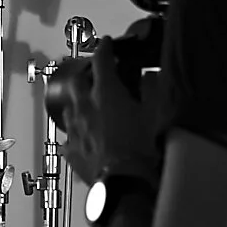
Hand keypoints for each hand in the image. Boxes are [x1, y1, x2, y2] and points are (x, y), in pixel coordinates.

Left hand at [61, 19, 164, 185]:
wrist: (125, 183)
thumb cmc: (141, 150)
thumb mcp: (155, 113)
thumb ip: (150, 89)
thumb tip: (149, 76)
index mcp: (106, 94)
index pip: (103, 61)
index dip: (106, 49)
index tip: (107, 44)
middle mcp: (84, 107)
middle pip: (78, 81)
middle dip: (86, 74)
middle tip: (96, 74)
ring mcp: (75, 129)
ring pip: (70, 107)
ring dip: (80, 101)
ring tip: (90, 103)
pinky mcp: (71, 150)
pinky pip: (70, 136)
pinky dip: (78, 131)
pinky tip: (85, 135)